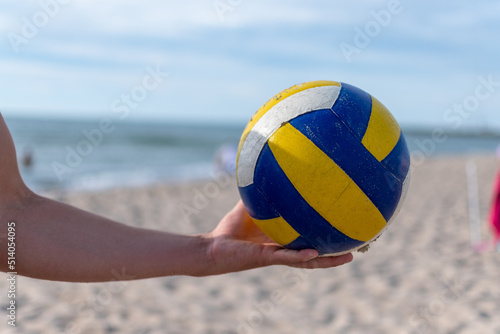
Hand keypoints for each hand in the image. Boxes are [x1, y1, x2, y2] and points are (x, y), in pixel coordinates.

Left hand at [202, 201, 352, 275]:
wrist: (213, 248)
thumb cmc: (230, 229)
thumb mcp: (250, 206)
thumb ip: (260, 191)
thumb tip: (268, 167)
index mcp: (283, 240)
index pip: (310, 239)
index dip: (327, 236)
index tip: (346, 228)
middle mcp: (285, 250)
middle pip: (317, 253)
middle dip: (336, 252)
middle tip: (358, 247)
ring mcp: (278, 256)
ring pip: (308, 261)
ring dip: (328, 260)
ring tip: (349, 257)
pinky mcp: (266, 259)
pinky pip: (287, 258)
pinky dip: (302, 256)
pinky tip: (316, 253)